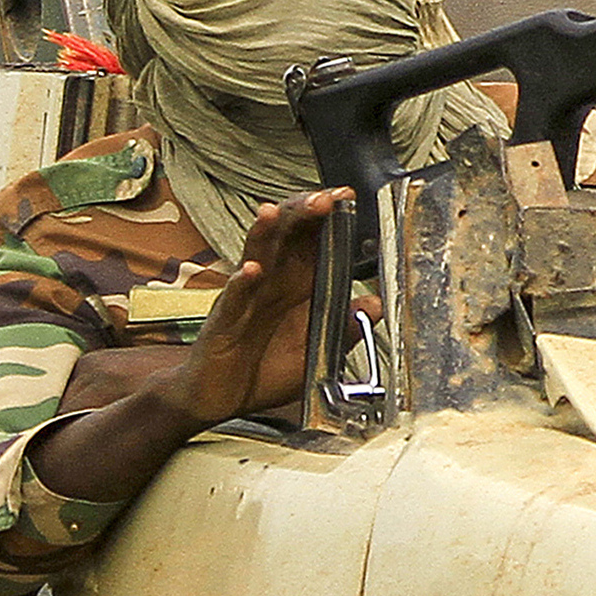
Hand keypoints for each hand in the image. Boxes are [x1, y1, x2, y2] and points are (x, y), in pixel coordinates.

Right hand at [24, 188, 375, 506]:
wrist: (219, 399)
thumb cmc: (265, 369)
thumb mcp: (317, 351)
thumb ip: (344, 327)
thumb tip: (376, 304)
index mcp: (293, 283)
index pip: (310, 238)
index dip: (325, 216)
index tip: (346, 195)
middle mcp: (269, 281)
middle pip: (284, 236)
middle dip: (302, 214)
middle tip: (324, 199)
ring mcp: (245, 297)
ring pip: (255, 256)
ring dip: (265, 232)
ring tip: (273, 212)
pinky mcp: (225, 322)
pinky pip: (234, 298)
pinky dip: (242, 283)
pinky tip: (251, 271)